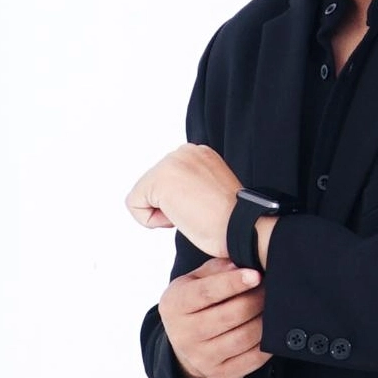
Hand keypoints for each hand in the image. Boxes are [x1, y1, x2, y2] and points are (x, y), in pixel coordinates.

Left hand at [125, 143, 239, 258]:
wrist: (241, 227)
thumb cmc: (231, 220)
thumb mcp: (210, 190)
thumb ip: (192, 184)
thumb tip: (174, 195)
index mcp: (200, 153)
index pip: (169, 180)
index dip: (181, 202)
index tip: (204, 207)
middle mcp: (185, 150)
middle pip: (153, 186)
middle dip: (170, 206)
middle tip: (198, 212)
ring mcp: (171, 162)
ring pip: (144, 195)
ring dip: (162, 213)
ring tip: (191, 213)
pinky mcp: (159, 179)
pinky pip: (135, 205)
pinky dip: (150, 221)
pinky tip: (178, 218)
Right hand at [159, 257, 271, 377]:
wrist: (186, 342)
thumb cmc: (195, 302)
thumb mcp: (194, 280)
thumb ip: (215, 269)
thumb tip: (239, 266)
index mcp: (175, 305)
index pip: (206, 293)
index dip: (233, 283)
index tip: (256, 275)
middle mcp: (184, 334)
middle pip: (230, 315)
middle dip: (256, 299)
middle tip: (270, 288)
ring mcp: (201, 358)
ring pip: (244, 337)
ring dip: (264, 320)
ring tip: (274, 307)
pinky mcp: (220, 375)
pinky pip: (253, 359)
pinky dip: (267, 342)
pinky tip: (271, 329)